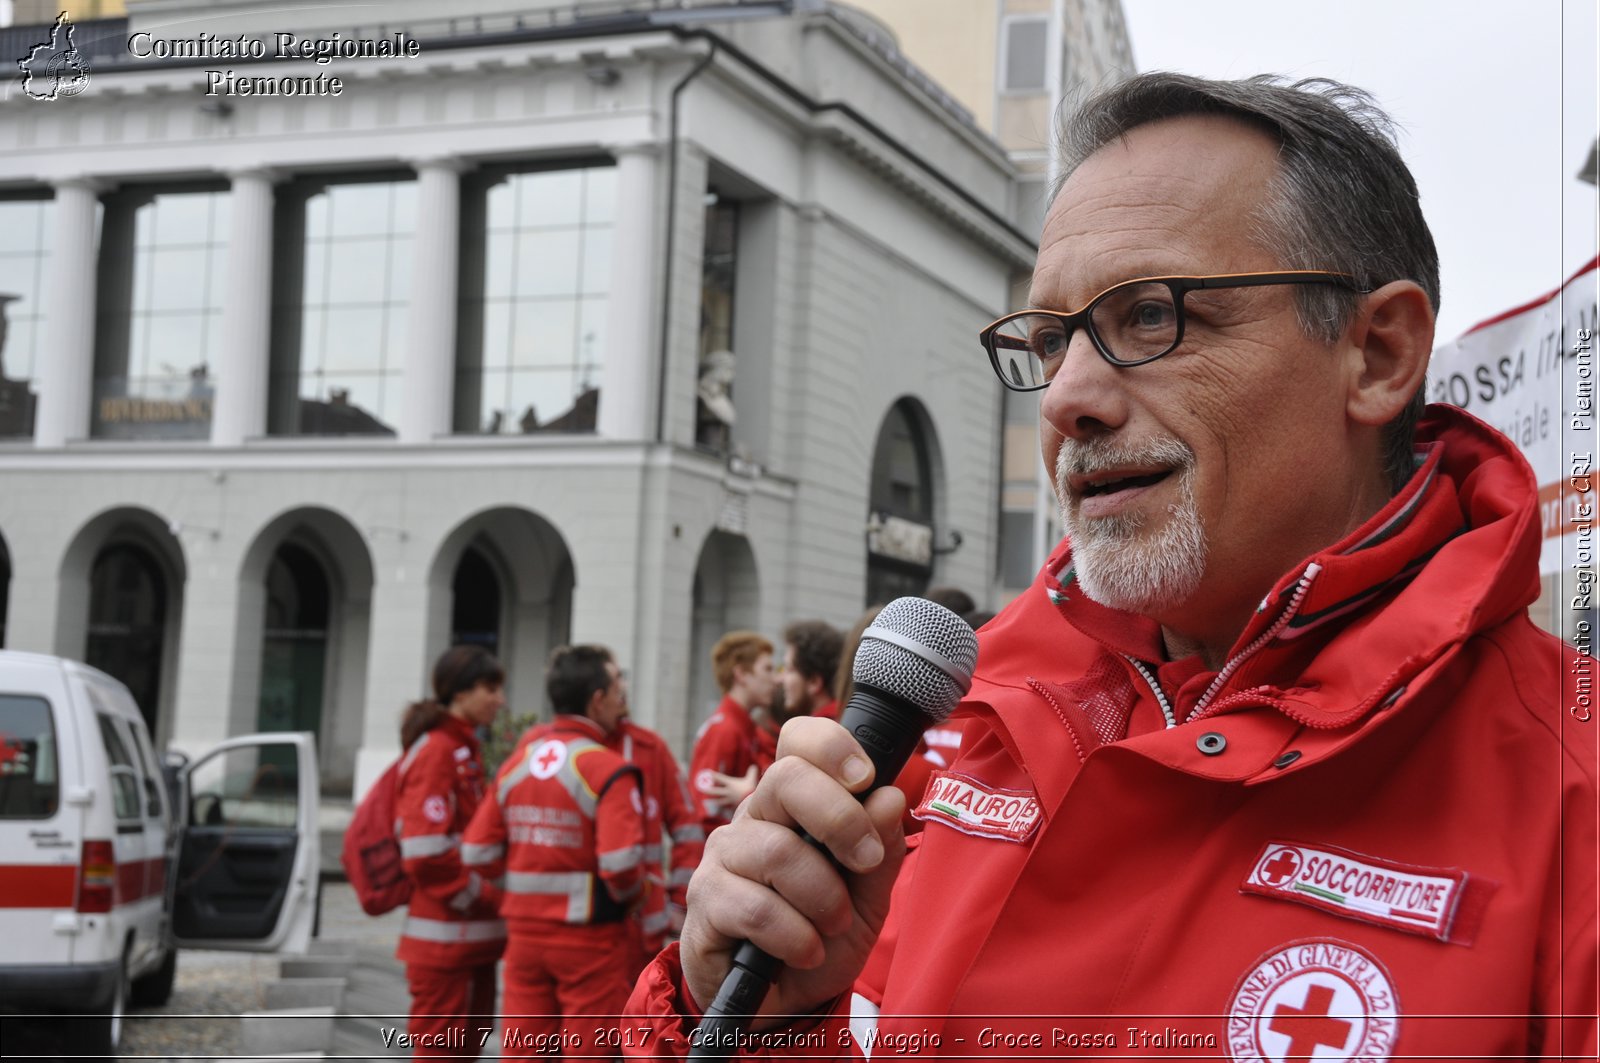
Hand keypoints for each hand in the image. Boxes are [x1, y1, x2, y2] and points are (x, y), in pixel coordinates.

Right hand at [680, 717, 905, 1026]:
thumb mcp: (869, 895)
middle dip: (841, 819)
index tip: (866, 778)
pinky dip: (796, 936)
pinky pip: (757, 908)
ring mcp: (723, 855)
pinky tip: (805, 952)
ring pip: (778, 851)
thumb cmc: (822, 932)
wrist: (783, 999)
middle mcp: (754, 816)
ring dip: (823, 897)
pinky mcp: (705, 901)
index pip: (797, 740)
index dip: (831, 746)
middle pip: (786, 778)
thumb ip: (882, 847)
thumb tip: (890, 796)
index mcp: (793, 802)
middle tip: (866, 860)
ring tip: (834, 925)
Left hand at [701, 765, 758, 807]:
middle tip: (703, 789)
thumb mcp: (751, 779)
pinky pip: (728, 807)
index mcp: (731, 785)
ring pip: (720, 801)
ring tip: (710, 801)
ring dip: (715, 800)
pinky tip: (724, 808)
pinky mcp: (734, 807)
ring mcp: (730, 800)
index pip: (721, 778)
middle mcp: (728, 793)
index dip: (714, 775)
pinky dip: (726, 807)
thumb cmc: (750, 789)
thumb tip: (754, 766)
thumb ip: (752, 772)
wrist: (752, 804)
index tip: (708, 772)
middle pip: (716, 791)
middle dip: (709, 790)